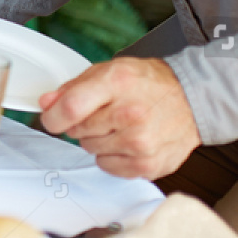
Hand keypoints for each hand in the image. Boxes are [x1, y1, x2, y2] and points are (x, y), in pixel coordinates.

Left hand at [39, 57, 201, 179]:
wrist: (192, 100)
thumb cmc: (148, 83)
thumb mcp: (108, 71)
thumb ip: (72, 87)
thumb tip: (46, 104)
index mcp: (118, 84)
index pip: (71, 108)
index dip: (52, 116)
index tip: (51, 118)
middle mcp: (131, 115)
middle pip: (78, 130)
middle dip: (79, 123)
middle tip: (100, 114)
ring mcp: (141, 143)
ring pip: (90, 149)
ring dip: (97, 139)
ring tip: (118, 125)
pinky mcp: (149, 165)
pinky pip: (108, 166)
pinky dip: (111, 156)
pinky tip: (127, 140)